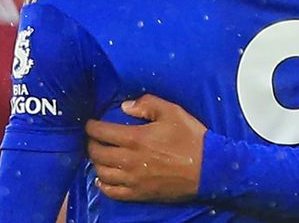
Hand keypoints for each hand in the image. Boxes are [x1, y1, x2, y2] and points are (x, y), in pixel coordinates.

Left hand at [85, 95, 207, 202]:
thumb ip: (147, 104)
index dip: (91, 127)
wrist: (208, 169)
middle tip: (94, 138)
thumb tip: (124, 106)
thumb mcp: (172, 112)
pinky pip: (112, 192)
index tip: (91, 123)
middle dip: (91, 143)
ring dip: (96, 163)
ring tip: (100, 156)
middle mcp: (129, 160)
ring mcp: (133, 179)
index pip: (101, 132)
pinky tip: (103, 178)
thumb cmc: (191, 138)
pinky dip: (103, 184)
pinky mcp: (139, 193)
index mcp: (135, 138)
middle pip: (97, 153)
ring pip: (101, 172)